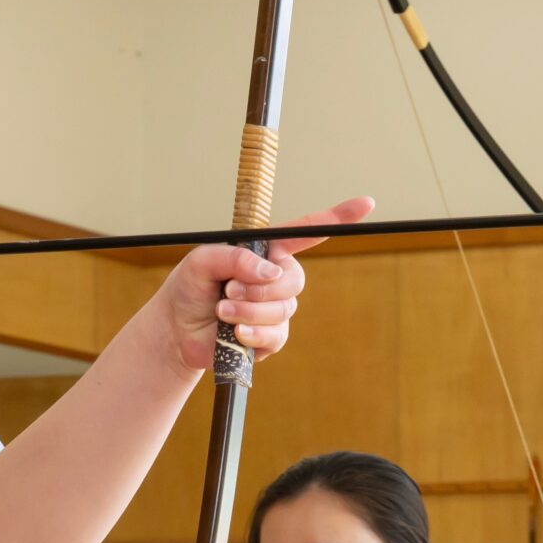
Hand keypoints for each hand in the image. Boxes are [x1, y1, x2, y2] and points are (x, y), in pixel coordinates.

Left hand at [156, 197, 372, 375]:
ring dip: (249, 310)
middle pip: (294, 278)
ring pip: (284, 308)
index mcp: (265, 251)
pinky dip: (254, 333)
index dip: (337, 217)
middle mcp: (276, 277)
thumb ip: (233, 257)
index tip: (365, 205)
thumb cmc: (188, 289)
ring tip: (222, 311)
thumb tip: (270, 272)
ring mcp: (276, 308)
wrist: (177, 330)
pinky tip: (235, 332)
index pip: (306, 232)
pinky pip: (277, 335)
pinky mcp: (271, 337)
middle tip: (227, 291)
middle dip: (260, 288)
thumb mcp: (202, 260)